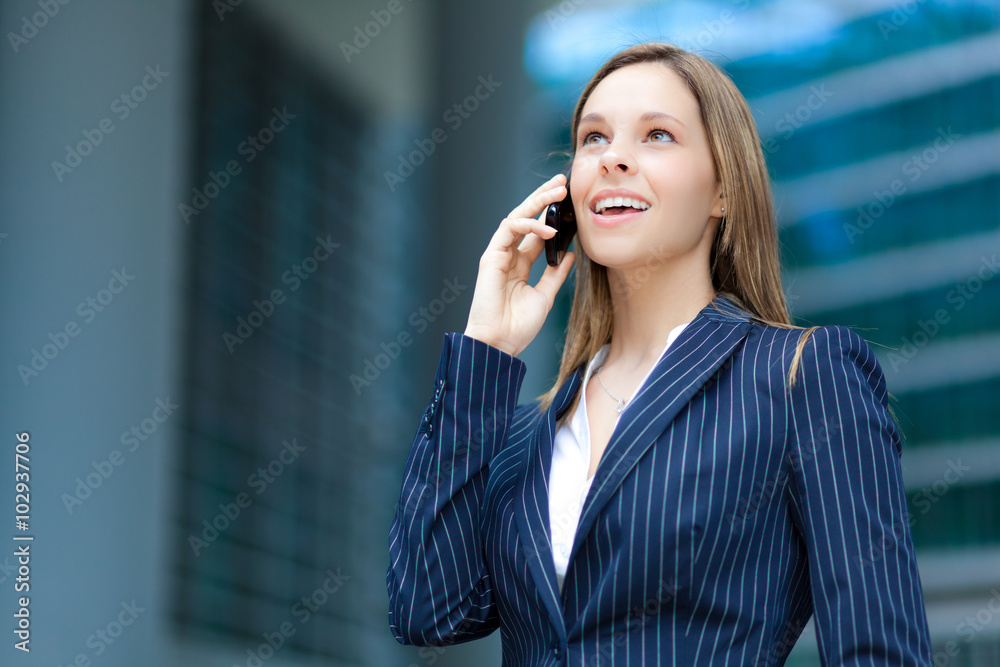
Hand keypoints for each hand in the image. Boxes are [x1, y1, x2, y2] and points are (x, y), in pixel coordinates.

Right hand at [464, 173, 575, 356]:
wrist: (499, 343)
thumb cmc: (518, 326)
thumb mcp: (545, 296)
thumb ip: (555, 274)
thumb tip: (569, 254)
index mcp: (520, 265)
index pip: (536, 232)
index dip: (552, 216)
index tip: (570, 202)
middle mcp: (508, 256)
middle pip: (526, 218)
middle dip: (543, 198)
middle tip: (562, 182)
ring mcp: (498, 254)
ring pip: (516, 216)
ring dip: (537, 202)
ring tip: (559, 193)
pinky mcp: (490, 256)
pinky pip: (508, 229)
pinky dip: (528, 225)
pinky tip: (548, 230)